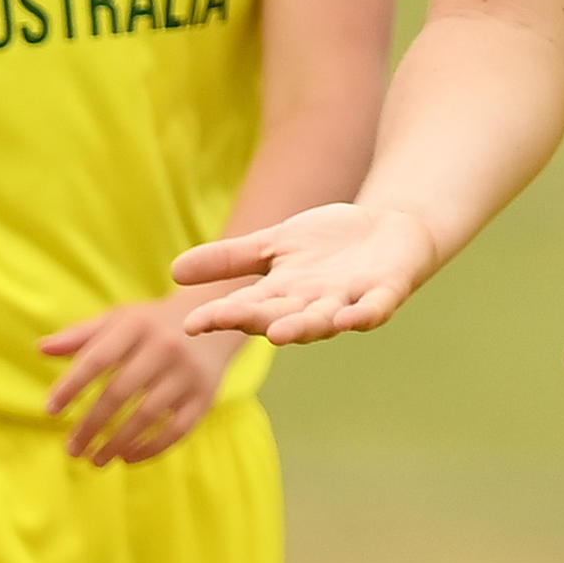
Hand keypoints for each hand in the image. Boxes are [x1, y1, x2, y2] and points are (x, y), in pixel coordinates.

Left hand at [39, 291, 237, 465]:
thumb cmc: (152, 325)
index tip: (50, 411)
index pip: (96, 359)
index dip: (71, 386)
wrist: (213, 320)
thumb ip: (80, 335)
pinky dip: (150, 449)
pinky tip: (127, 458)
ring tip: (94, 460)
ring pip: (146, 416)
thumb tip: (41, 350)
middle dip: (91, 425)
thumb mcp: (118, 320)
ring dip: (116, 443)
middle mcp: (164, 348)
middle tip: (71, 449)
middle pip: (119, 392)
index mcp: (136, 326)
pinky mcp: (205, 398)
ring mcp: (187, 374)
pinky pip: (176, 430)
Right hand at [175, 201, 440, 344]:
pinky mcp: (386, 292)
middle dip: (257, 321)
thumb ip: (229, 260)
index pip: (246, 308)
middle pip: (281, 318)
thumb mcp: (273, 244)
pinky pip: (375, 309)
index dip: (220, 317)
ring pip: (323, 320)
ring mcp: (350, 302)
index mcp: (283, 295)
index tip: (191, 325)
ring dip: (303, 327)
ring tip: (279, 333)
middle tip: (230, 322)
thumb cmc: (329, 244)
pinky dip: (364, 315)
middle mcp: (313, 306)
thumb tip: (174, 272)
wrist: (390, 229)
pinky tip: (350, 319)